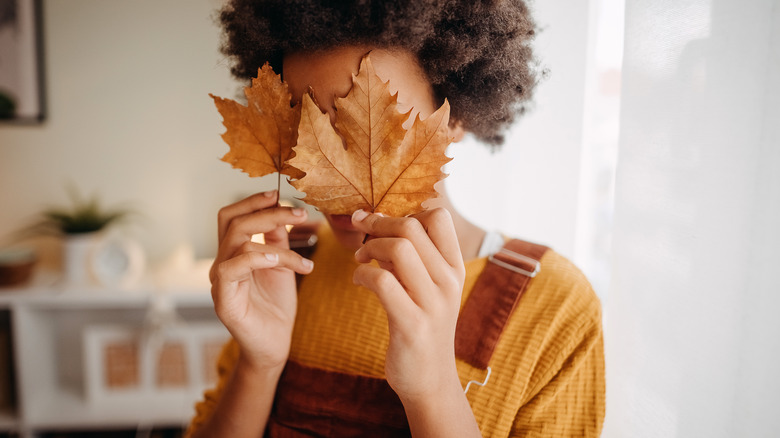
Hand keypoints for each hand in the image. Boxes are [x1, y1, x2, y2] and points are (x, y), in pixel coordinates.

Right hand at [210, 191, 313, 371]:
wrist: (274, 346)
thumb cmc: (276, 308)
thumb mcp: (281, 267)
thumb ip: (277, 241)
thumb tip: (281, 212)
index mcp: (233, 254)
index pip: (232, 216)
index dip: (252, 201)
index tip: (279, 194)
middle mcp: (221, 264)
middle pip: (232, 221)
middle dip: (267, 211)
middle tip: (299, 213)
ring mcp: (219, 282)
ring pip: (238, 241)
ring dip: (276, 242)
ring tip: (304, 257)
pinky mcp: (222, 300)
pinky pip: (230, 269)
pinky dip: (255, 259)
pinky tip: (277, 261)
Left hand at [350, 208, 465, 400]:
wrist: (430, 379)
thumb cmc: (422, 324)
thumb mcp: (425, 286)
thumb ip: (410, 256)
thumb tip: (377, 221)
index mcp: (454, 267)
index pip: (438, 216)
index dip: (405, 211)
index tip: (383, 223)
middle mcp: (448, 281)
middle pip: (412, 226)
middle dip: (377, 223)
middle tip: (361, 232)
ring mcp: (432, 303)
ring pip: (398, 249)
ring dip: (369, 247)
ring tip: (360, 258)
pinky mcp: (412, 324)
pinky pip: (382, 282)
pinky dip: (362, 275)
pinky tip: (358, 280)